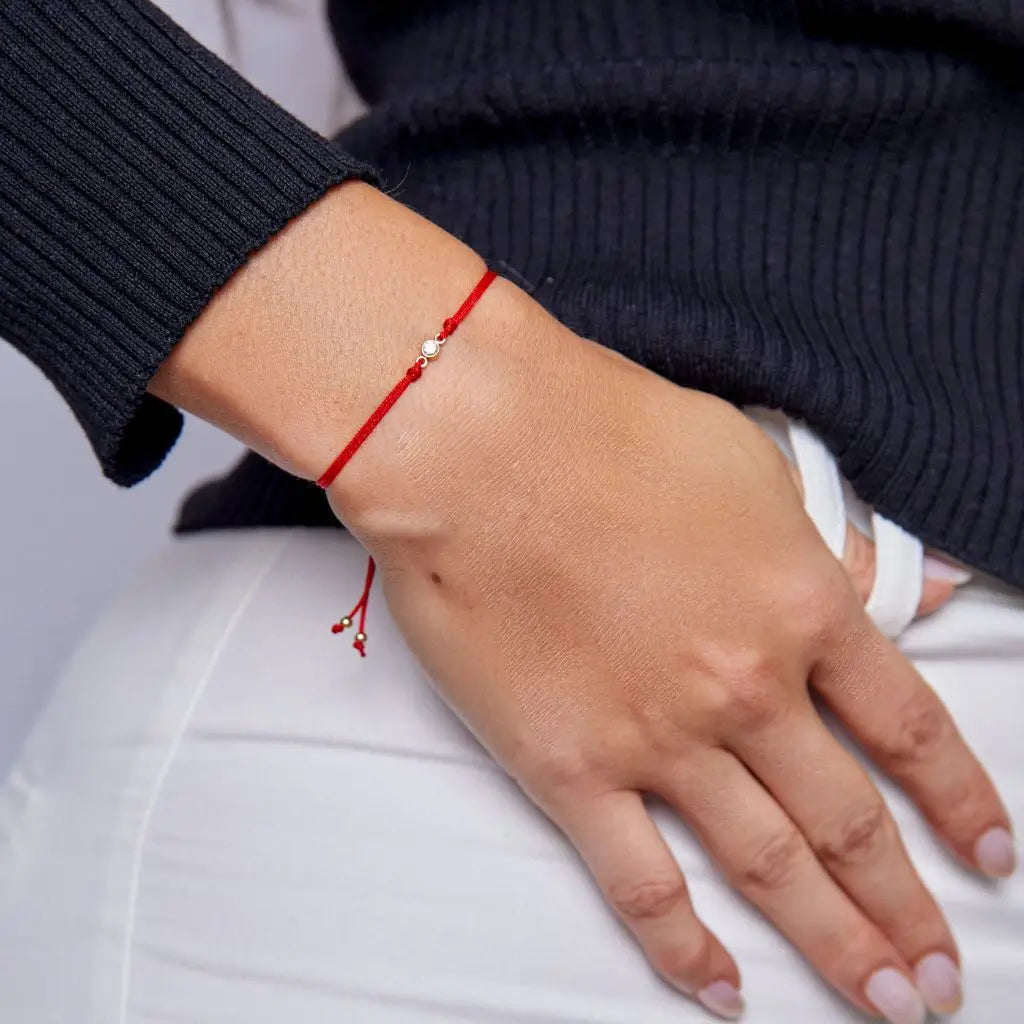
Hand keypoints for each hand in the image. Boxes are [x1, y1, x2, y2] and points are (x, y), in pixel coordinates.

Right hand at [327, 280, 1011, 1021]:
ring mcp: (660, 738)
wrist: (480, 448)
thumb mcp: (749, 465)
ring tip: (884, 1002)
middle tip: (939, 975)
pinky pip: (641, 884)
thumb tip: (911, 576)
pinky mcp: (570, 768)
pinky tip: (722, 988)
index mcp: (800, 604)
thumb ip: (831, 539)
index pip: (909, 730)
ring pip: (771, 868)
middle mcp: (746, 688)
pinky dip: (685, 949)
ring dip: (836, 943)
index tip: (989, 855)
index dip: (961, 802)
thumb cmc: (604, 433)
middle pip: (852, 822)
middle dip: (906, 907)